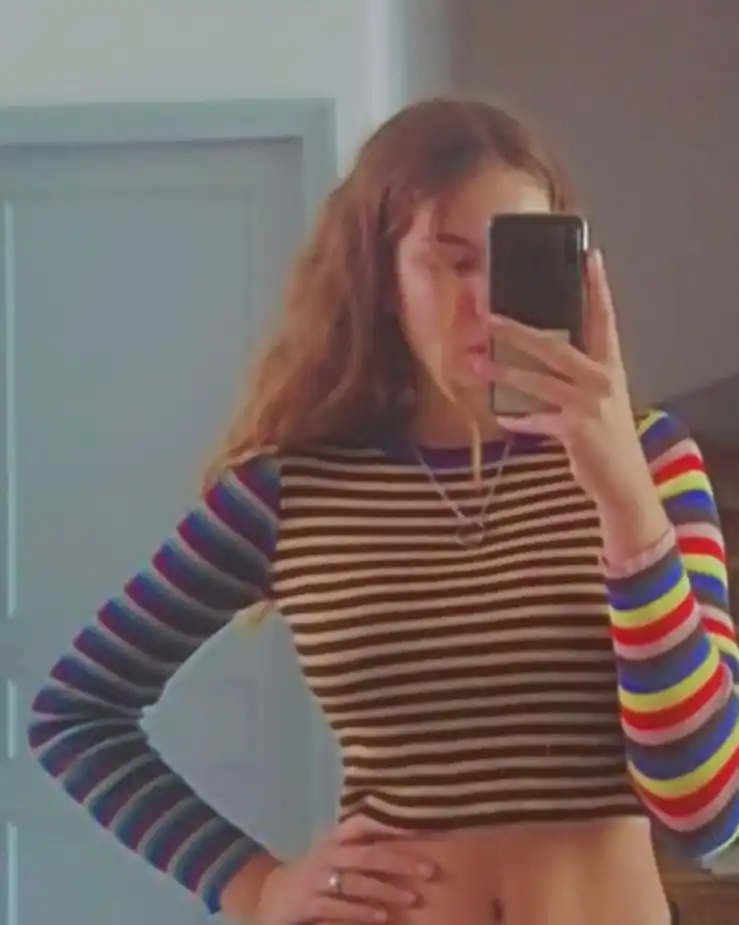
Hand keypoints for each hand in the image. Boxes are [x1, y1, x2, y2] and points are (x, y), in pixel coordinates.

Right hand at [254, 814, 433, 924]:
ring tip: (412, 899)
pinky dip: (361, 913)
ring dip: (386, 891)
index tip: (421, 825)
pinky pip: (339, 908)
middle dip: (399, 862)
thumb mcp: (336, 851)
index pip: (364, 823)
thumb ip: (363, 842)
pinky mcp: (309, 904)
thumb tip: (407, 829)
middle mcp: (328, 854)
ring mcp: (317, 880)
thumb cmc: (317, 870)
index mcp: (336, 837)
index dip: (391, 823)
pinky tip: (382, 917)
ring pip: (356, 884)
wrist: (273, 894)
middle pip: (367, 855)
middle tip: (428, 870)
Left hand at [478, 249, 652, 509]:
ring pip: (539, 380)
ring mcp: (590, 405)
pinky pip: (537, 419)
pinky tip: (502, 415)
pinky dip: (518, 418)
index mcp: (610, 365)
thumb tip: (536, 355)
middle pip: (554, 346)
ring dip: (504, 372)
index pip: (605, 318)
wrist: (623, 481)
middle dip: (519, 331)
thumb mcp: (600, 398)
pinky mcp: (576, 431)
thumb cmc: (606, 436)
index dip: (597, 287)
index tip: (590, 256)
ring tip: (476, 363)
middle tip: (489, 316)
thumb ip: (576, 375)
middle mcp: (602, 379)